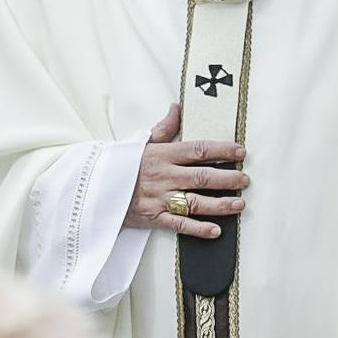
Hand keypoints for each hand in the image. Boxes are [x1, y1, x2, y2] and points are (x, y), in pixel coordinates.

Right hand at [124, 104, 247, 239]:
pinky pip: (179, 224)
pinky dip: (198, 229)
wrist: (93, 187)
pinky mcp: (153, 218)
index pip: (198, 149)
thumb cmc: (121, 164)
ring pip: (195, 201)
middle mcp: (164, 176)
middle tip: (245, 180)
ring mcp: (159, 198)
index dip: (222, 150)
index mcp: (163, 154)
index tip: (240, 151)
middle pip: (202, 176)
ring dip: (220, 204)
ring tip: (239, 204)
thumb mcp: (142, 142)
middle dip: (228, 179)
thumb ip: (164, 128)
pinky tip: (216, 230)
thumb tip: (178, 107)